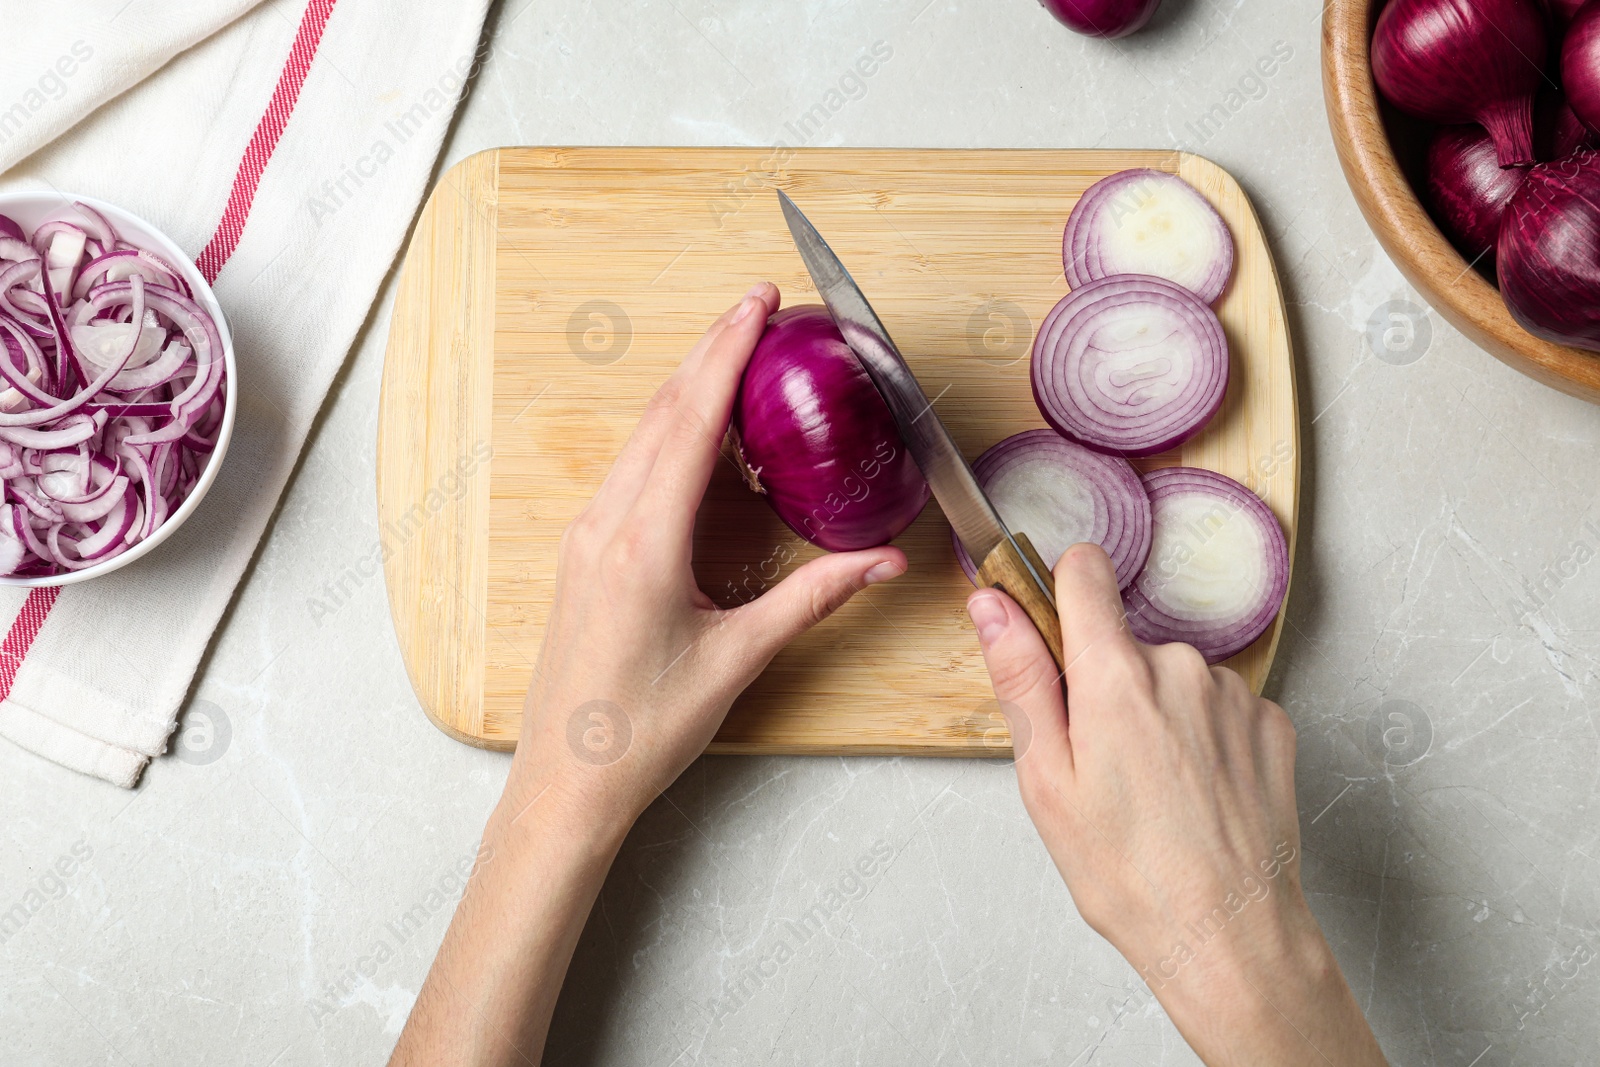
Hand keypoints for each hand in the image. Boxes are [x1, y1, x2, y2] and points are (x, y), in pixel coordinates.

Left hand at [500, 282, 906, 838]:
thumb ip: (813, 599)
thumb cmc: (640, 731)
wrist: (565, 783)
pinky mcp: (582, 553)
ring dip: (687, 385)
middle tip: (759, 305)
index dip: (729, 352)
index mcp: (643, 541)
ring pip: (640, 435)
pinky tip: (694, 431)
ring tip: (734, 350)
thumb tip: (881, 561)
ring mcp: (585, 536)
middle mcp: (605, 524)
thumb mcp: (738, 659)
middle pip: (662, 410)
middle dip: (712, 349)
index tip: (760, 303)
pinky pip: (627, 468)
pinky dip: (667, 430)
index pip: (691, 420)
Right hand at [967, 544, 1386, 1065]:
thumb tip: (993, 605)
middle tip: (1102, 766)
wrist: (1229, 935)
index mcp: (1116, 675)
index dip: (1061, 592)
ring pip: (1172, 677)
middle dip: (1106, 685)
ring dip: (1158, 713)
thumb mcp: (1045, 780)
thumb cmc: (1129, 874)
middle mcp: (1181, 667)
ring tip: (1154, 792)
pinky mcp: (1272, 722)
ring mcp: (1234, 694)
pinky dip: (1203, 737)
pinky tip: (1196, 794)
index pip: (1085, 571)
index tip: (1055, 632)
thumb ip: (1020, 678)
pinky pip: (1219, 706)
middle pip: (1125, 642)